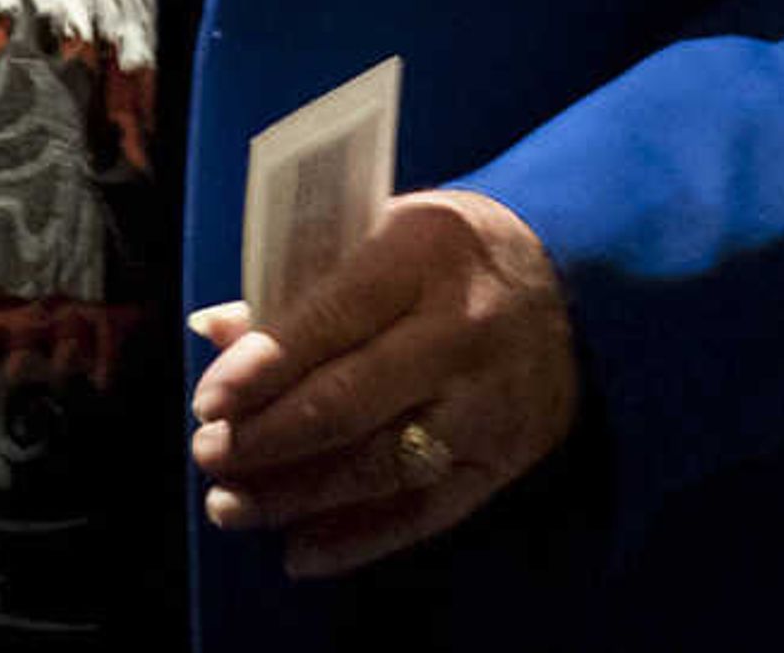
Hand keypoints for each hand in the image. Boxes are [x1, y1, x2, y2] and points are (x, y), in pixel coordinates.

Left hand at [185, 187, 578, 580]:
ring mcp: (487, 404)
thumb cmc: (449, 252)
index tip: (209, 402)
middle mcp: (460, 334)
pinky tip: (299, 552)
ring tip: (230, 506)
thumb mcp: (380, 231)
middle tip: (208, 454)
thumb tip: (214, 329)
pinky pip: (426, 512)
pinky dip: (359, 539)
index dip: (262, 368)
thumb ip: (300, 284)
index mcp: (420, 256)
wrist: (574, 282)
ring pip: (380, 466)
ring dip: (297, 496)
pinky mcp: (505, 459)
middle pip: (350, 402)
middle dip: (268, 439)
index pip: (329, 320)